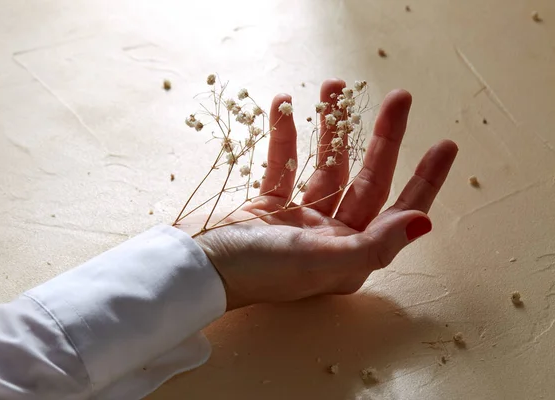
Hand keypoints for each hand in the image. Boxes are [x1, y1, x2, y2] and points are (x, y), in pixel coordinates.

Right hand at [177, 79, 457, 310]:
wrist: (196, 269)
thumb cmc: (259, 271)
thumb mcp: (321, 259)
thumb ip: (374, 244)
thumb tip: (424, 223)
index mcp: (350, 256)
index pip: (397, 212)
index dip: (424, 180)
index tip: (443, 144)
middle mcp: (330, 238)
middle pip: (366, 180)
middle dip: (383, 139)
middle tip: (398, 98)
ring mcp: (299, 221)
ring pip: (326, 166)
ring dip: (331, 128)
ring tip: (335, 87)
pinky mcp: (269, 206)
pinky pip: (283, 165)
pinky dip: (283, 137)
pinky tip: (284, 107)